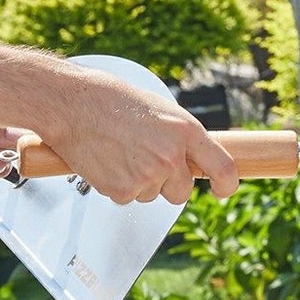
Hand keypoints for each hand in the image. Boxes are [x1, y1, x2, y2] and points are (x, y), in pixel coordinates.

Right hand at [32, 70, 239, 204]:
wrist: (72, 104)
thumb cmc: (114, 101)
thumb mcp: (161, 111)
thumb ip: (181, 137)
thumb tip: (194, 161)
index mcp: (186, 131)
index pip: (223, 168)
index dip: (227, 185)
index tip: (222, 190)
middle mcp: (171, 156)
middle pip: (182, 192)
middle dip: (168, 184)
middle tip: (145, 161)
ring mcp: (148, 176)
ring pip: (152, 195)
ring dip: (139, 181)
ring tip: (120, 152)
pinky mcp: (123, 190)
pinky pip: (128, 198)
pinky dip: (118, 185)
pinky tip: (108, 162)